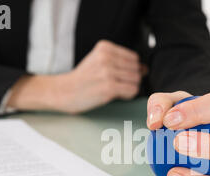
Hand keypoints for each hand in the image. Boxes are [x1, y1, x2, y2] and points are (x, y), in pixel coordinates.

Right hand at [8, 40, 144, 113]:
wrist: (64, 91)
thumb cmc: (83, 79)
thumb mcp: (99, 61)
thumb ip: (120, 62)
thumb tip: (145, 69)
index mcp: (104, 47)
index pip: (134, 57)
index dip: (130, 69)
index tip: (119, 75)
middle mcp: (106, 57)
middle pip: (137, 69)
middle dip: (131, 79)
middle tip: (117, 84)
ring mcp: (108, 72)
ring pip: (136, 80)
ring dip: (130, 88)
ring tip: (115, 89)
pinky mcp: (109, 87)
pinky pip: (132, 91)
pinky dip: (128, 95)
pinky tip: (115, 95)